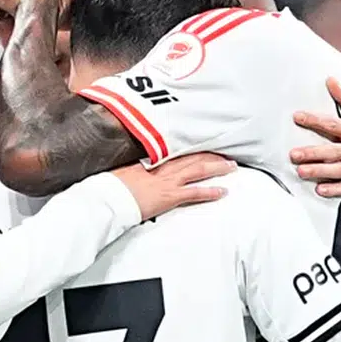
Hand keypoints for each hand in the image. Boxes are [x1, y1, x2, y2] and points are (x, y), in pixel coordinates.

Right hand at [113, 153, 234, 219]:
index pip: (179, 151)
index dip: (194, 148)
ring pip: (199, 169)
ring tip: (231, 167)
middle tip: (227, 154)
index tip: (205, 144)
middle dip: (212, 155)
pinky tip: (223, 191)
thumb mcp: (124, 170)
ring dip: (217, 167)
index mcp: (152, 159)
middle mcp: (163, 167)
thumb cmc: (112, 185)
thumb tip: (138, 167)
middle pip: (193, 156)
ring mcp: (168, 181)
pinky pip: (195, 193)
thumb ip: (136, 167)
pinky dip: (210, 192)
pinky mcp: (170, 196)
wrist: (109, 196)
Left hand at [290, 78, 340, 196]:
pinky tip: (321, 189)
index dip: (315, 120)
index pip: (333, 124)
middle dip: (313, 153)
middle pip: (333, 151)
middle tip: (294, 154)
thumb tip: (331, 82)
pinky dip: (335, 189)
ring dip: (319, 171)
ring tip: (302, 171)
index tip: (298, 117)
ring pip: (339, 170)